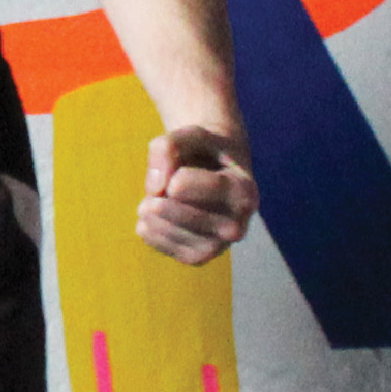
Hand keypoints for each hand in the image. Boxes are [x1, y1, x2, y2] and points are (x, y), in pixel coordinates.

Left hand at [137, 124, 255, 265]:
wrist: (209, 171)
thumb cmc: (201, 151)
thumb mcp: (188, 135)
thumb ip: (167, 148)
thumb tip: (156, 189)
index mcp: (245, 190)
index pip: (215, 189)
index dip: (184, 182)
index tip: (174, 178)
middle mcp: (239, 222)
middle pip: (199, 219)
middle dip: (166, 207)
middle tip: (147, 201)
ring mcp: (221, 244)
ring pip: (187, 240)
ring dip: (157, 223)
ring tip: (145, 206)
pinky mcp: (200, 256)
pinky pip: (176, 252)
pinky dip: (154, 237)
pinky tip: (146, 222)